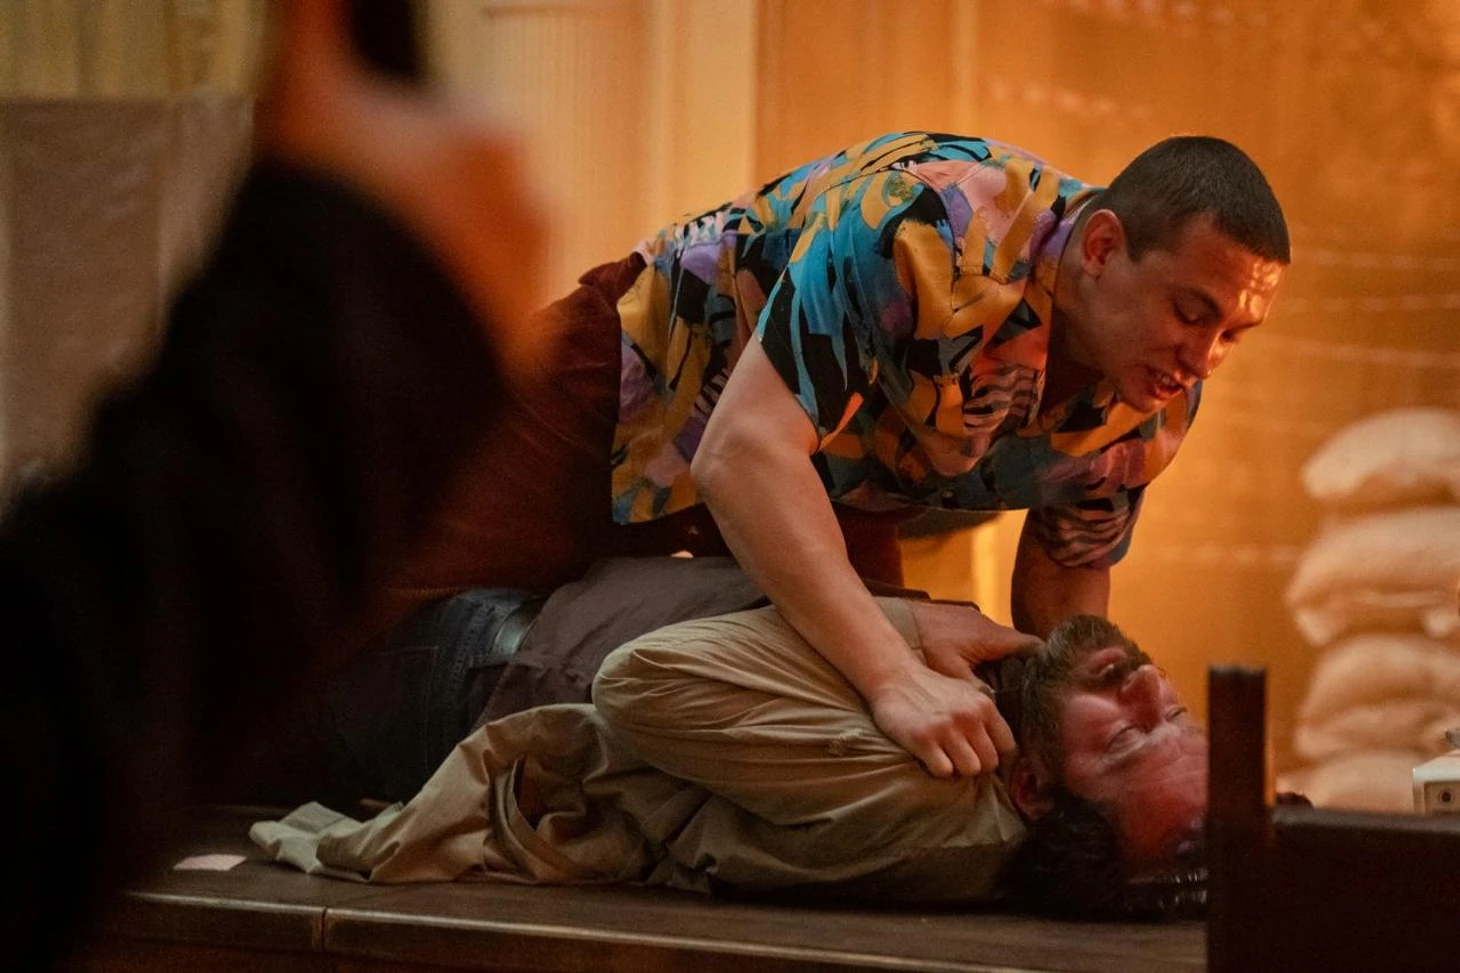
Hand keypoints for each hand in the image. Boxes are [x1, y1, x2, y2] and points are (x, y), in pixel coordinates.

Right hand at [255, 0, 548, 372]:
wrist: (339, 330)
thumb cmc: (325, 208)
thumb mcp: (304, 92)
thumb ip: (312, 17)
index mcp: (492, 135)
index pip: (449, 136)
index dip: (397, 160)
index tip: (364, 185)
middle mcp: (531, 205)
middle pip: (472, 205)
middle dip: (429, 220)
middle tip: (368, 241)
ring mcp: (532, 281)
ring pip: (483, 269)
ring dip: (443, 277)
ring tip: (381, 290)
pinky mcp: (520, 347)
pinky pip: (486, 332)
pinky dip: (453, 331)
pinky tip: (404, 329)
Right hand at [868, 664, 1013, 777]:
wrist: (894, 677)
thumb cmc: (931, 688)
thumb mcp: (965, 692)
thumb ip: (984, 715)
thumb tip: (1000, 745)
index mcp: (982, 705)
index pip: (1007, 746)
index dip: (993, 752)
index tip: (979, 751)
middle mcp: (968, 717)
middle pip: (990, 762)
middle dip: (976, 763)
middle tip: (959, 756)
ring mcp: (946, 729)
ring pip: (970, 770)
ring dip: (957, 768)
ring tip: (945, 757)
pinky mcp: (923, 740)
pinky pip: (944, 772)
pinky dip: (937, 769)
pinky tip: (930, 757)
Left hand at [908, 601, 1042, 682]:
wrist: (898, 618)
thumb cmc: (924, 645)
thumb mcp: (951, 673)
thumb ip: (977, 690)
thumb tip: (997, 711)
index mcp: (993, 636)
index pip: (1033, 647)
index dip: (1043, 666)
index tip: (1045, 687)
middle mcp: (990, 625)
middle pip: (1019, 649)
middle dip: (1022, 671)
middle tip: (1023, 695)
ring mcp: (977, 621)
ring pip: (1001, 645)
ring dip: (1004, 663)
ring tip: (1003, 689)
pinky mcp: (963, 622)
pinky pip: (986, 641)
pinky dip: (987, 656)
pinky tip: (979, 673)